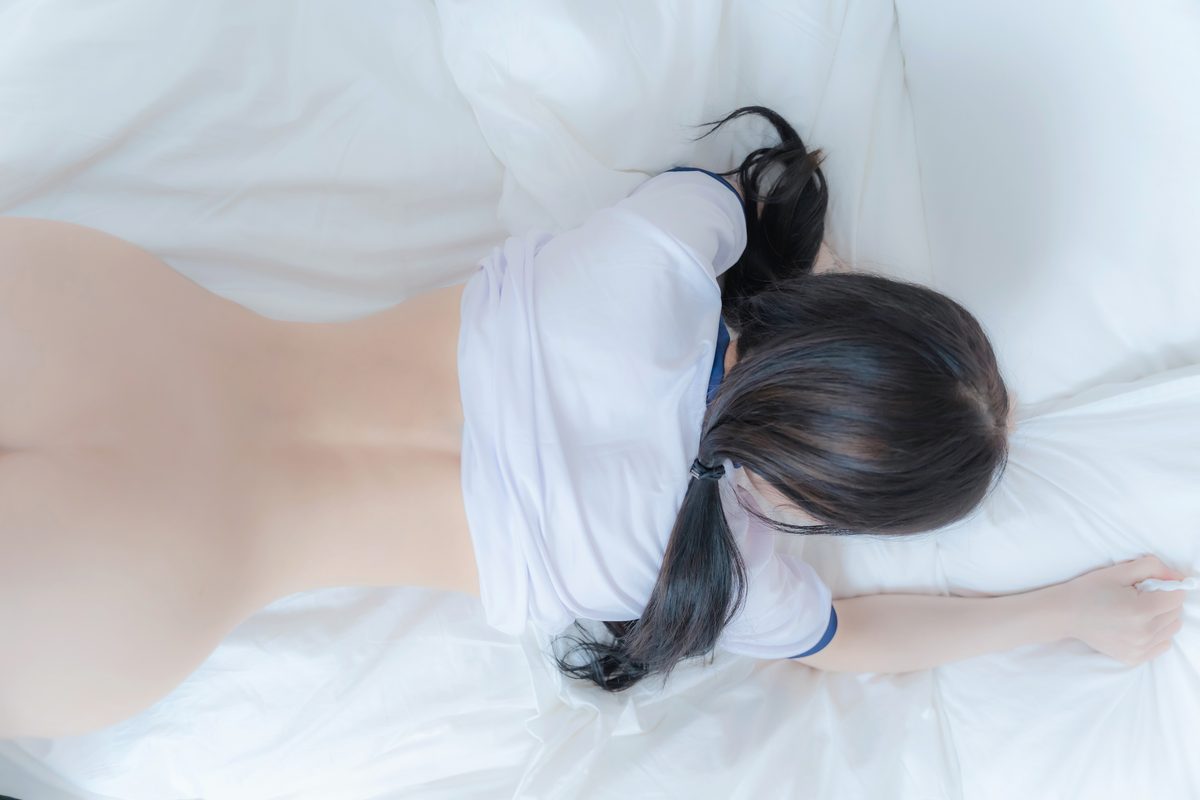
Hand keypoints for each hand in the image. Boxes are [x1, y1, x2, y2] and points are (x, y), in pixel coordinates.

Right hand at [1058, 556, 1187, 665]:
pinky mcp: (1134, 658)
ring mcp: (1139, 648)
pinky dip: (1157, 633)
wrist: (1065, 614)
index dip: (1168, 586)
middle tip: (1140, 595)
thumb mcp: (1119, 571)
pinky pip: (1163, 644)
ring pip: (1172, 629)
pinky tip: (1138, 625)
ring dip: (1162, 616)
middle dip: (1164, 600)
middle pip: (1176, 613)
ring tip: (1139, 610)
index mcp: (1140, 610)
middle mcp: (1143, 633)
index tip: (1151, 583)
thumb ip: (1153, 567)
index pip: (1177, 596)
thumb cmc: (1090, 590)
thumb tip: (1179, 578)